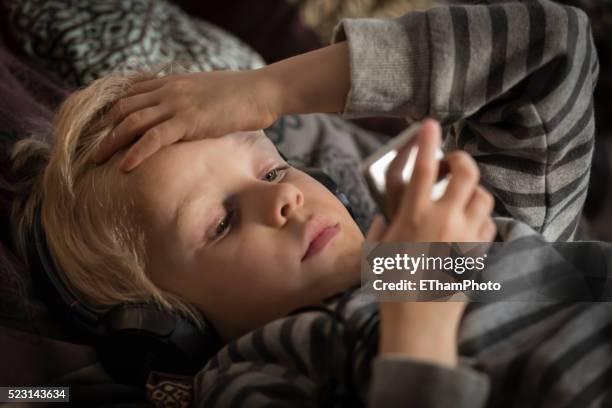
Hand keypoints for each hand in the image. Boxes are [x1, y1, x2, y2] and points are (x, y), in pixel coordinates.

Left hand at [92, 69, 280, 170]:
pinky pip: (153, 137)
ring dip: (110, 142)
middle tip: (92, 149)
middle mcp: (168, 90)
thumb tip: (186, 120)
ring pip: (132, 122)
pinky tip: (124, 167)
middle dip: (104, 130)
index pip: (131, 96)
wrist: (261, 91)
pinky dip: (135, 152)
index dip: (113, 114)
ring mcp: (176, 104)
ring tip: (96, 160)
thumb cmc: (241, 96)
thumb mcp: (207, 93)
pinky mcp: (188, 120)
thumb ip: (189, 101)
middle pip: (124, 109)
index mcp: (171, 83)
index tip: (103, 131)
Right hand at [365, 119, 495, 365]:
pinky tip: (465, 224)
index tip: (430, 125)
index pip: (425, 168)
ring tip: (458, 198)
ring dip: (471, 190)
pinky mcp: (479, 253)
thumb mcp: (375, 250)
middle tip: (452, 164)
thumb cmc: (391, 287)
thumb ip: (382, 222)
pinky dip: (479, 216)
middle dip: (461, 160)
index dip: (428, 141)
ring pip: (482, 196)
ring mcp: (465, 236)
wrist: (418, 323)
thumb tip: (389, 208)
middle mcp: (443, 221)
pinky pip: (488, 223)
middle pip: (467, 173)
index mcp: (413, 217)